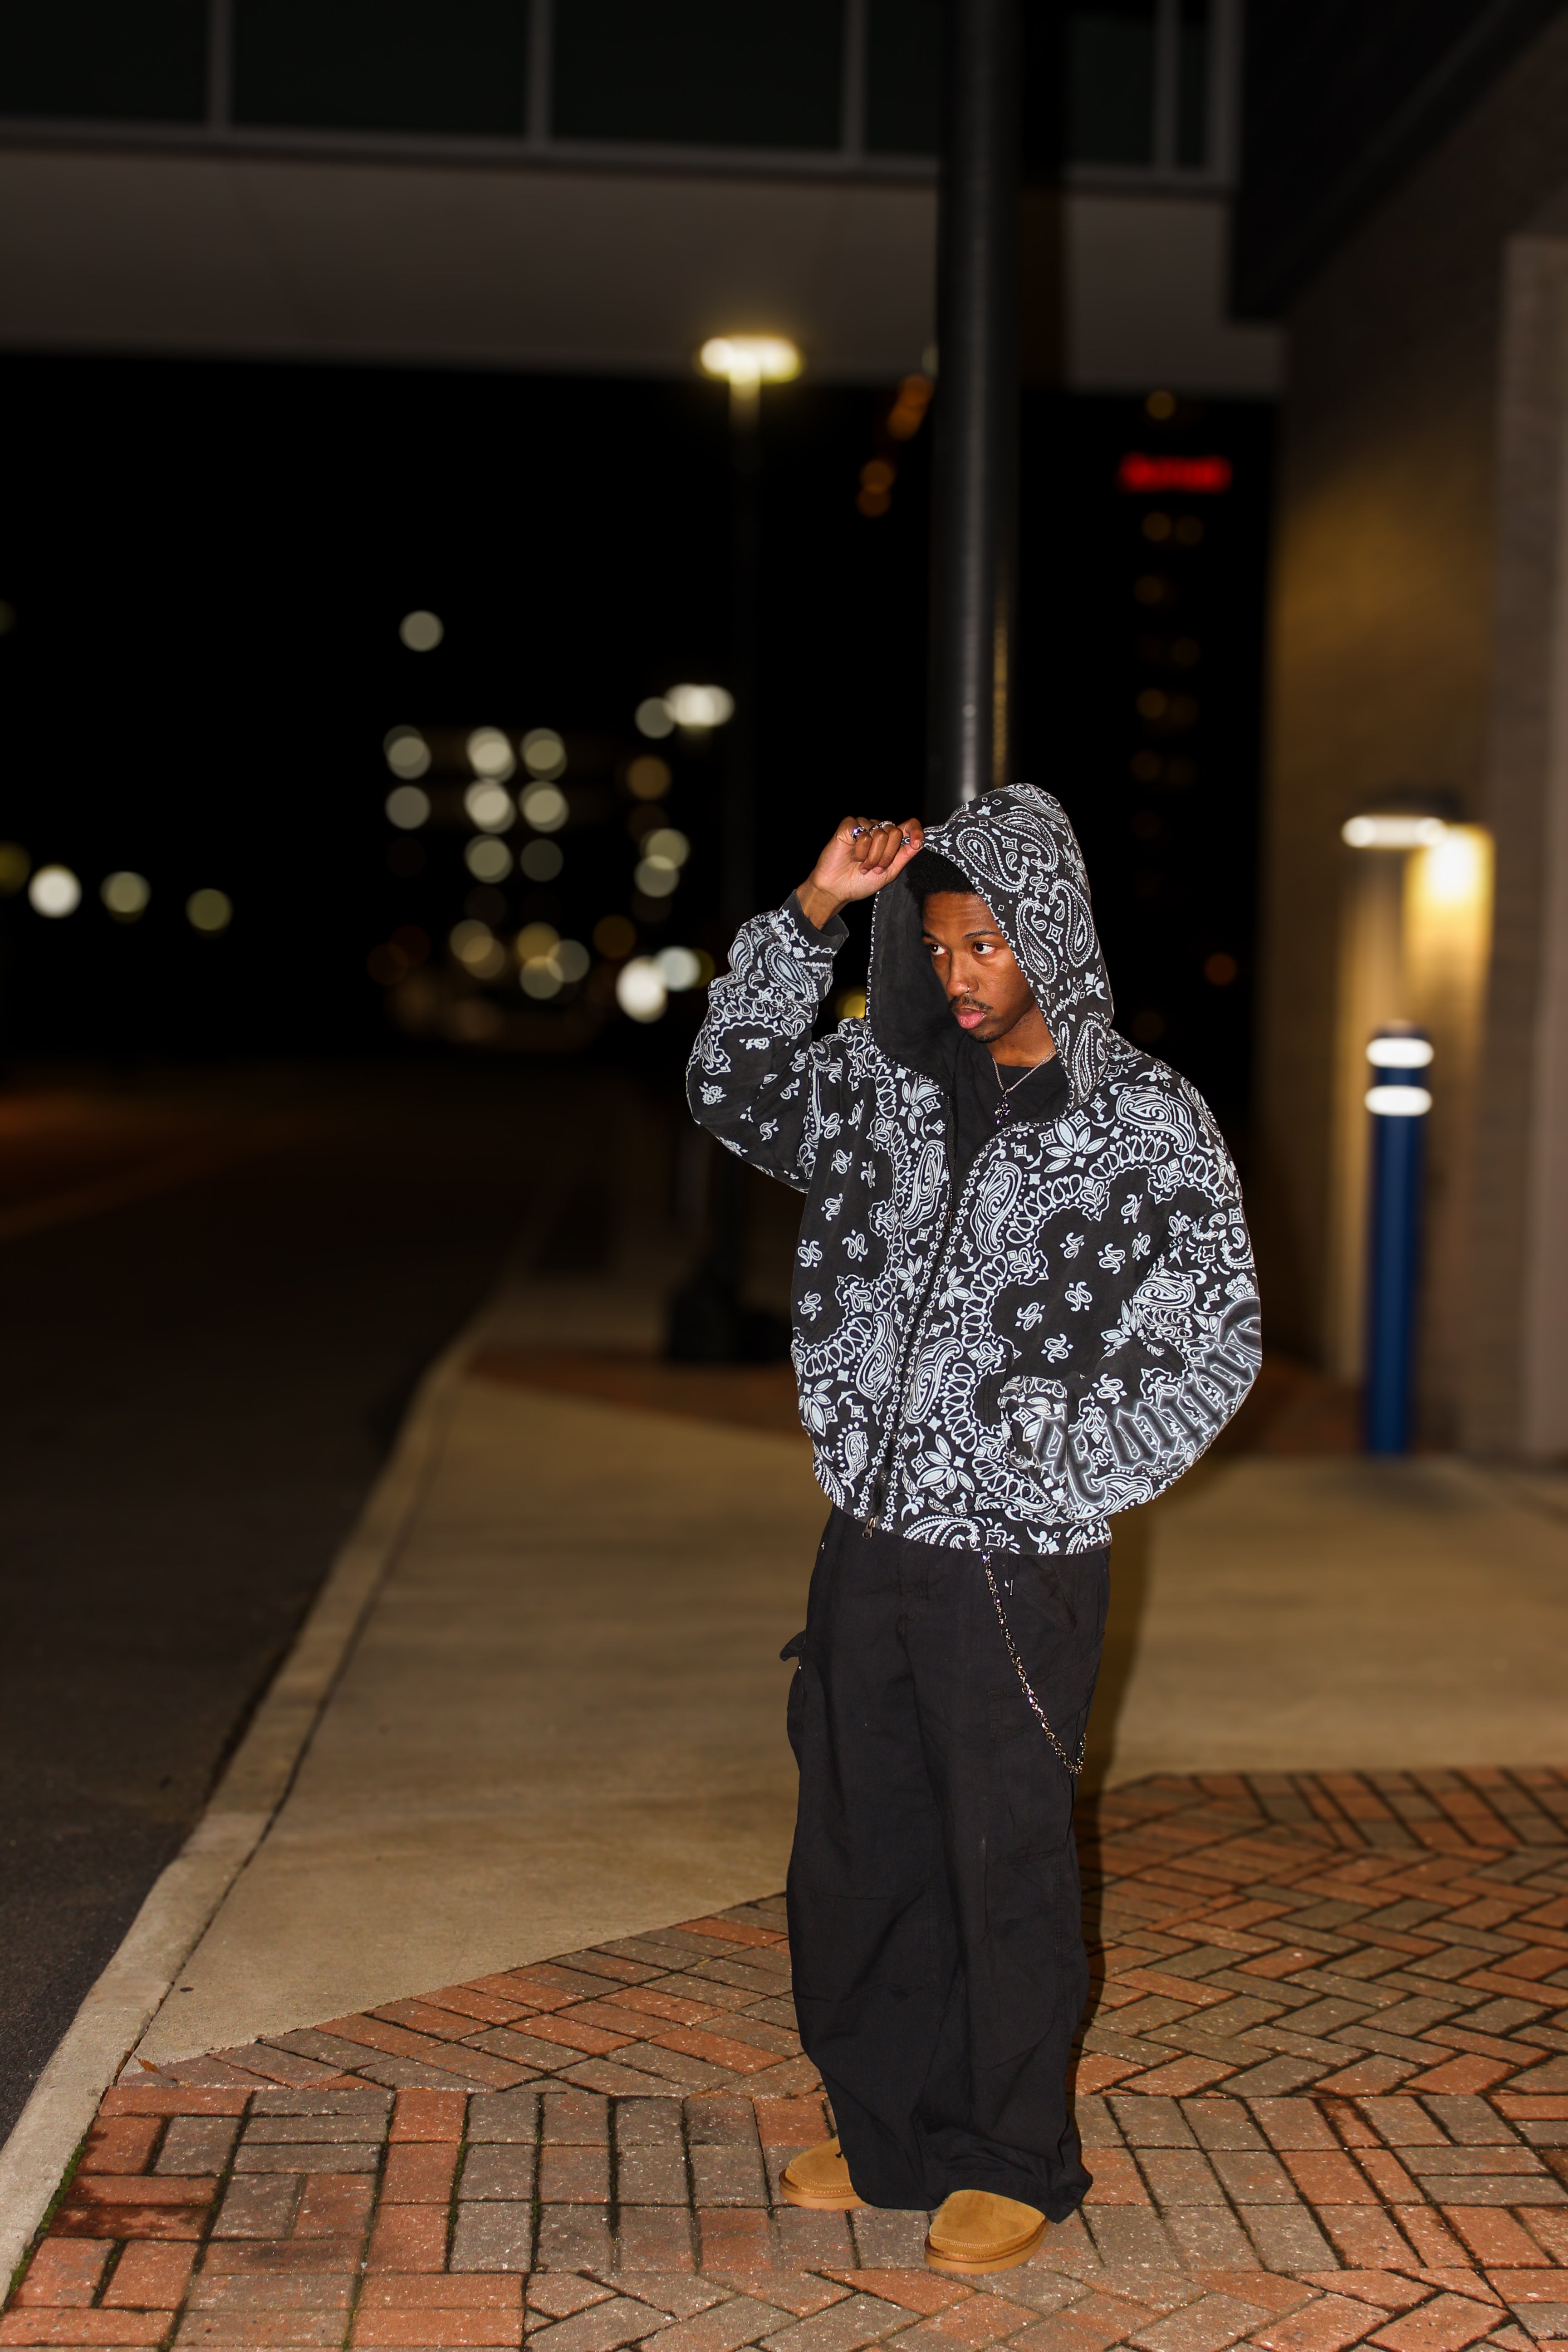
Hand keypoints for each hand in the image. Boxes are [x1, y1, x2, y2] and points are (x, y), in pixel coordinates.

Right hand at [797, 815, 923, 929]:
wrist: (837, 889)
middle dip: (887, 855)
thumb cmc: (860, 883)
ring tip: (862, 865)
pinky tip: (853, 856)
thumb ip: (904, 855)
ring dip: (872, 856)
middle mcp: (877, 830)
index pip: (908, 826)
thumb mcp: (890, 872)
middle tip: (875, 868)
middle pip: (895, 832)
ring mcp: (862, 826)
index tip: (917, 843)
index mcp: (889, 841)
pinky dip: (860, 849)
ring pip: (879, 833)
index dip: (916, 831)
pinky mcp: (848, 825)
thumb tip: (921, 842)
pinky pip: (863, 833)